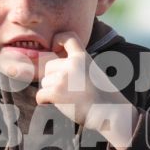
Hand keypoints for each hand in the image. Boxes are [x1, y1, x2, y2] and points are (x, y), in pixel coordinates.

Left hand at [36, 33, 134, 149]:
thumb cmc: (103, 97)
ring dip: (51, 92)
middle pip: (49, 66)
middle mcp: (71, 64)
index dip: (58, 40)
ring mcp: (63, 78)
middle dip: (52, 78)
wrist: (109, 112)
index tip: (55, 46)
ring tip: (67, 99)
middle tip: (66, 90)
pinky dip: (44, 102)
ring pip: (45, 82)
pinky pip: (40, 95)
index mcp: (82, 57)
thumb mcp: (93, 72)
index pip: (68, 37)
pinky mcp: (56, 92)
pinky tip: (55, 105)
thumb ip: (77, 67)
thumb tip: (55, 70)